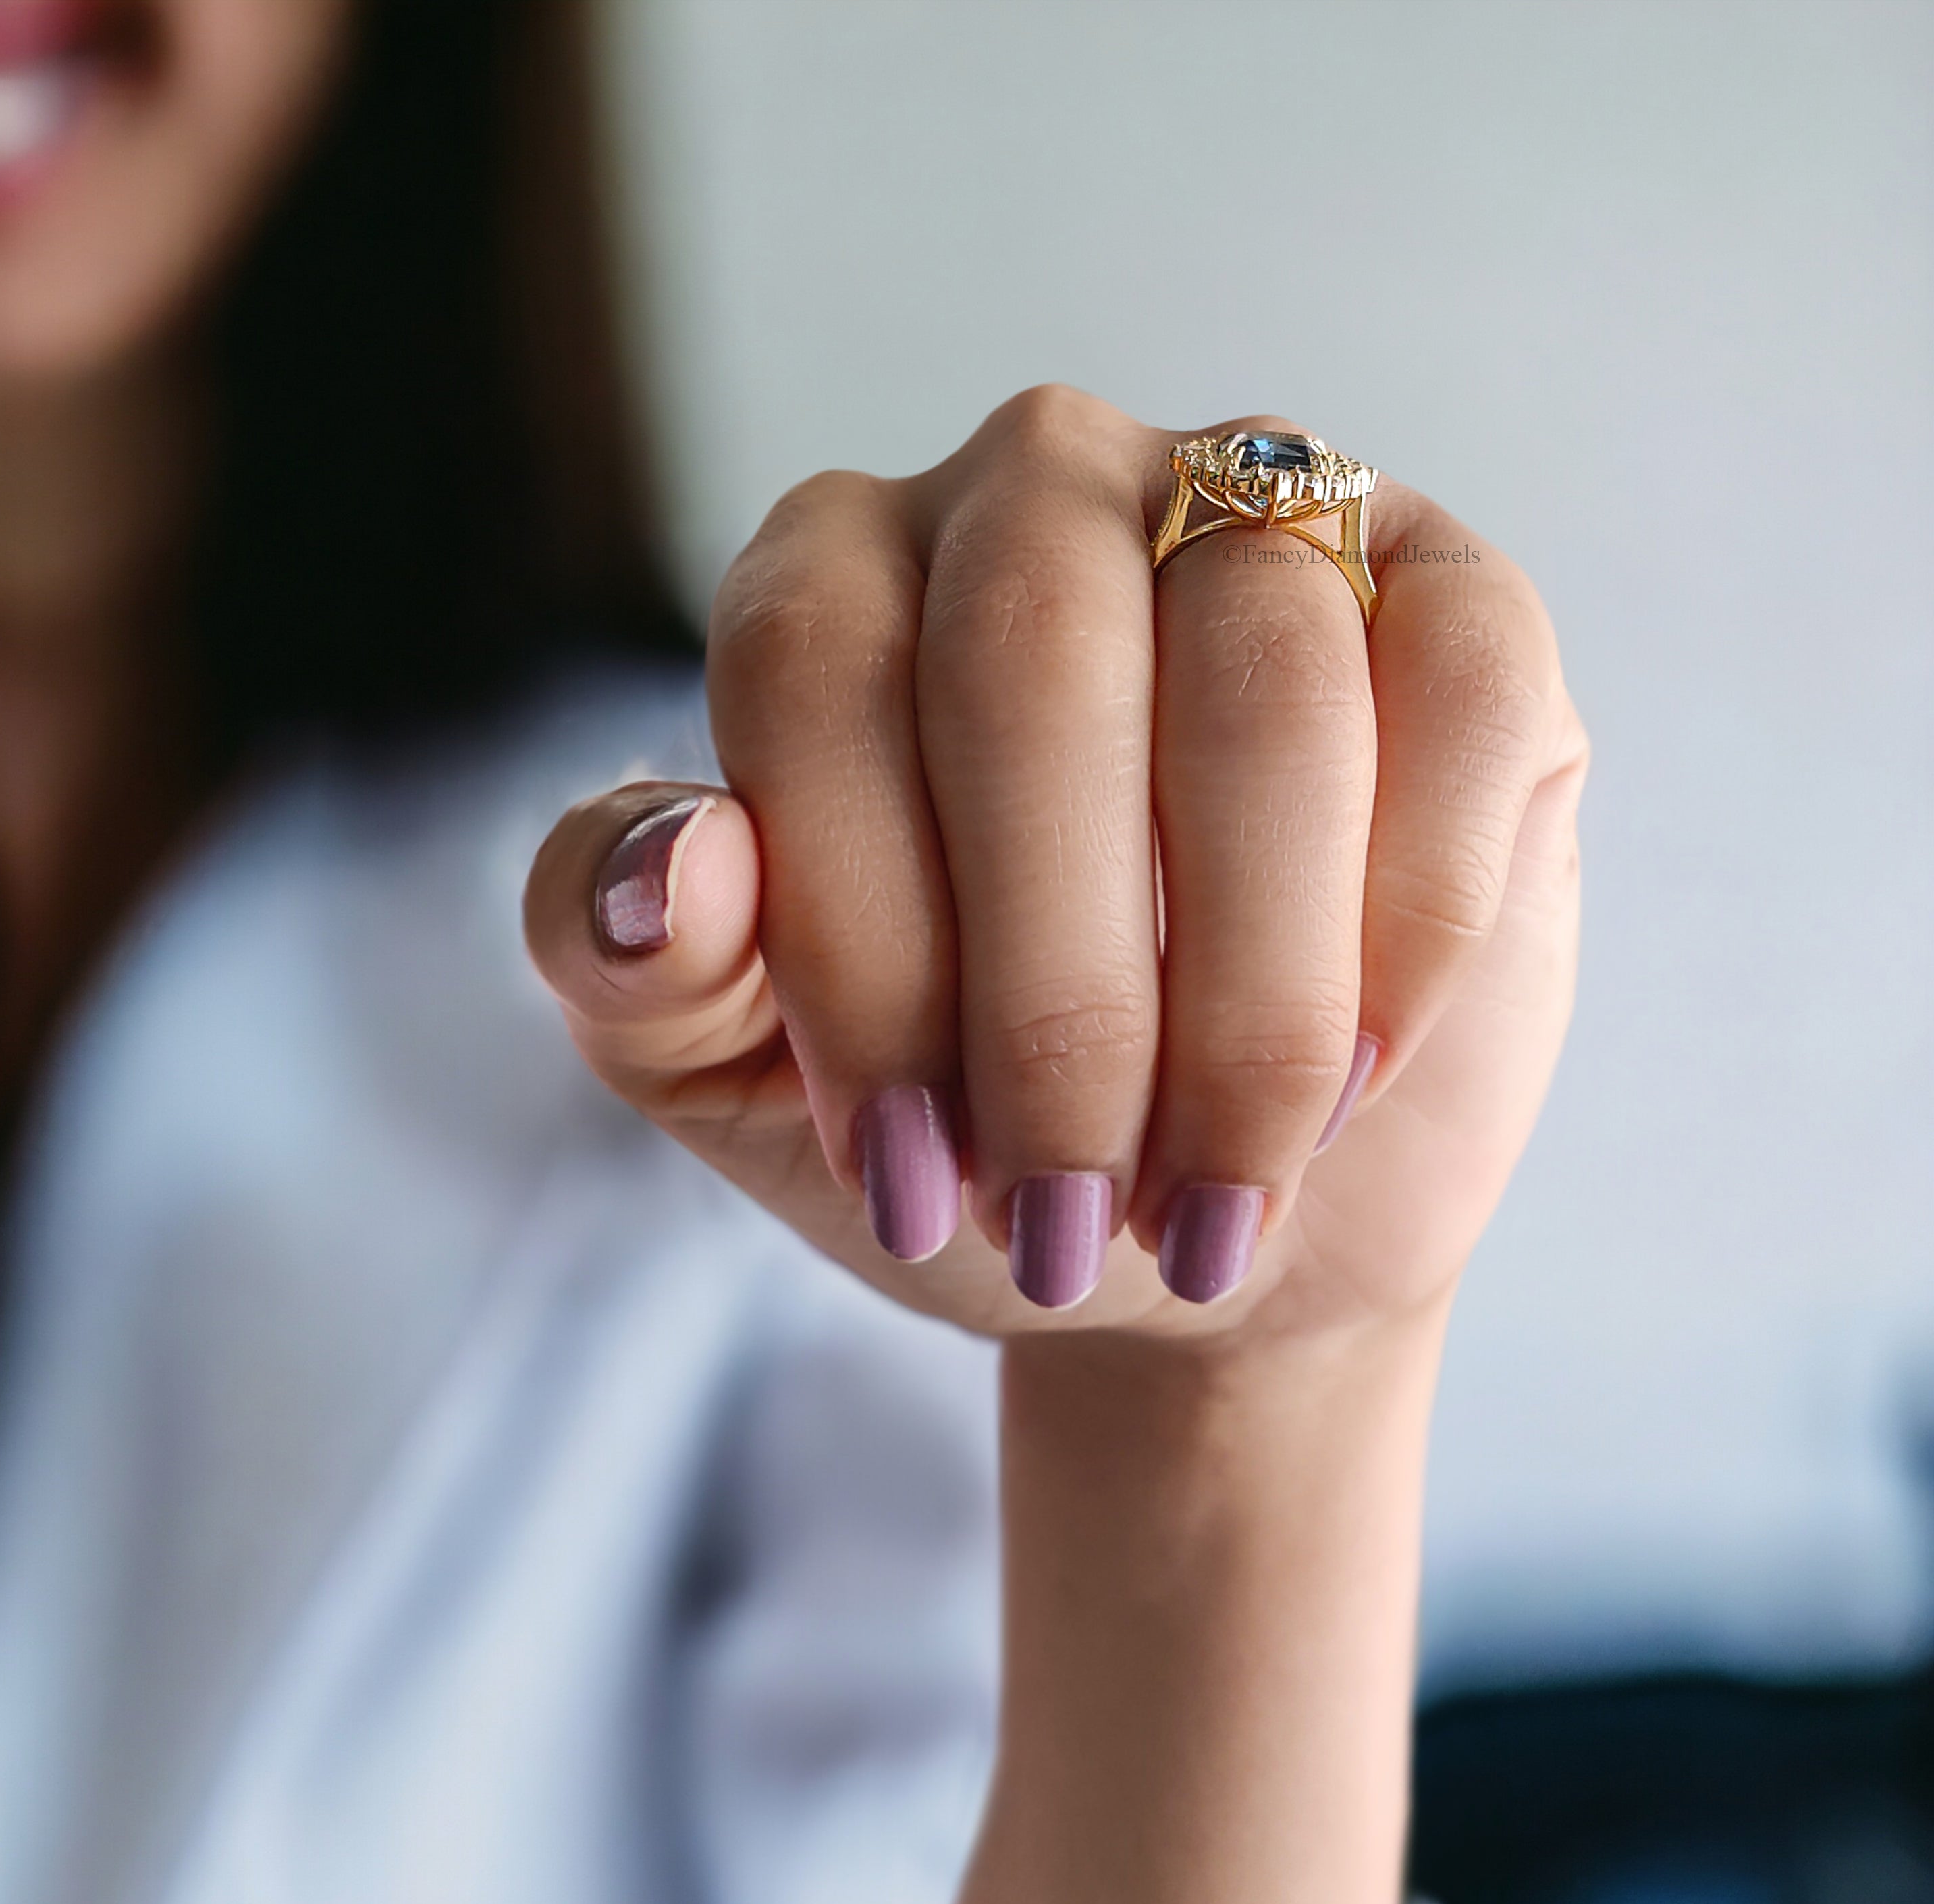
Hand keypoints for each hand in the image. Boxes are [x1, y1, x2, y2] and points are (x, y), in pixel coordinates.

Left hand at [526, 385, 1584, 1347]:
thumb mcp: (737, 1079)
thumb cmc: (949, 1130)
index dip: (863, 948)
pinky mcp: (1451, 597)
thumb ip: (636, 968)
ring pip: (1264, 680)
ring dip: (1246, 996)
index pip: (813, 680)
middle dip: (1058, 994)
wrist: (1184, 1212)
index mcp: (831, 580)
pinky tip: (1362, 1064)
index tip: (909, 1174)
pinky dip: (1415, 916)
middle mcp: (1036, 496)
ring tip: (1215, 1185)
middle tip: (1068, 1213)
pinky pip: (1461, 684)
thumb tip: (665, 873)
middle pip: (1036, 656)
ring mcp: (1257, 516)